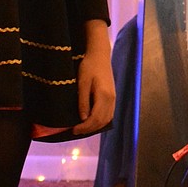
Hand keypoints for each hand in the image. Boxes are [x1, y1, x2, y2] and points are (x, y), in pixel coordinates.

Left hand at [71, 20, 114, 135]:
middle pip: (102, 121)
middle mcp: (112, 99)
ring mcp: (114, 98)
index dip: (84, 127)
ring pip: (107, 119)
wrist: (99, 55)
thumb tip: (82, 118)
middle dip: (89, 129)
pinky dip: (101, 121)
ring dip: (95, 126)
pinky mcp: (112, 96)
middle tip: (75, 130)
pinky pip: (109, 114)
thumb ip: (83, 101)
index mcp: (104, 96)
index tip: (73, 129)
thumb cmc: (88, 67)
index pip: (95, 119)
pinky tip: (91, 120)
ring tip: (82, 128)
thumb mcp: (82, 83)